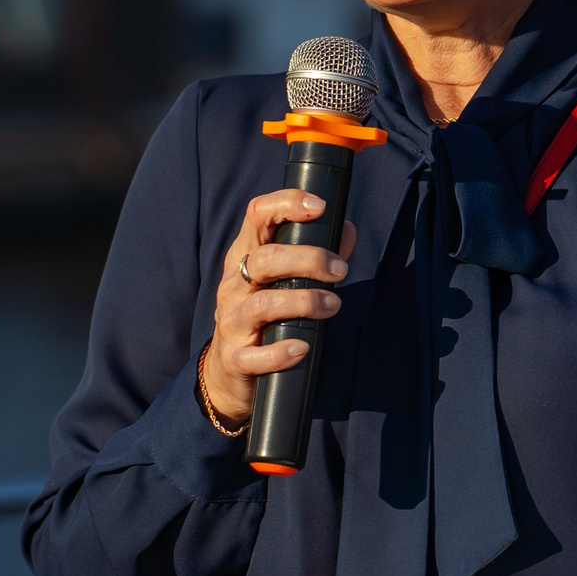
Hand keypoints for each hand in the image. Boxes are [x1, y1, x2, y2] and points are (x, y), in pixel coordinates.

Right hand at [204, 190, 360, 420]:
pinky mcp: (235, 358)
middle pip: (265, 259)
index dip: (286, 204)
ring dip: (305, 301)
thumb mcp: (282, 281)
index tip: (320, 207)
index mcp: (245, 257)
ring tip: (333, 305)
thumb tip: (347, 229)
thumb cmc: (266, 317)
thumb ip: (316, 254)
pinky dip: (281, 352)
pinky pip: (255, 355)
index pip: (256, 216)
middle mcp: (234, 285)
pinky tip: (303, 348)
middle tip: (340, 270)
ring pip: (263, 304)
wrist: (229, 372)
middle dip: (309, 259)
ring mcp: (231, 322)